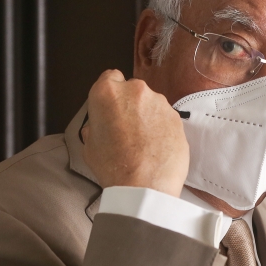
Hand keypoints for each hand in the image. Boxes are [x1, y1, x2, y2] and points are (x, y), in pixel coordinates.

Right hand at [82, 69, 188, 196]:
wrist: (145, 188)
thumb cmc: (114, 168)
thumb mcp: (89, 145)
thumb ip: (94, 126)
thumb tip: (99, 125)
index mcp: (107, 92)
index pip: (109, 77)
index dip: (110, 94)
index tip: (110, 107)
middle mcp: (135, 91)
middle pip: (131, 90)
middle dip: (129, 105)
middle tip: (124, 129)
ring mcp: (159, 103)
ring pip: (150, 104)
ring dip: (146, 116)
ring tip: (141, 143)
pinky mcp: (177, 117)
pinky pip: (165, 118)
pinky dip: (161, 128)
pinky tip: (155, 147)